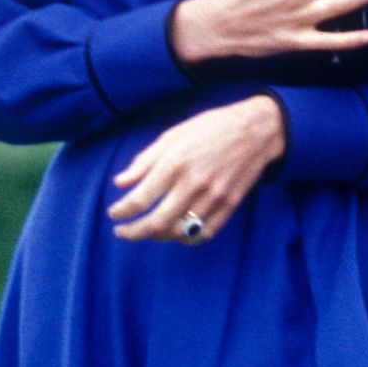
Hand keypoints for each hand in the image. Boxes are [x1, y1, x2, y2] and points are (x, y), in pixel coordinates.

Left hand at [108, 95, 285, 244]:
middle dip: (135, 232)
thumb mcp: (171, 135)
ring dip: (158, 236)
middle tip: (122, 233)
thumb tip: (120, 182)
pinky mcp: (230, 205)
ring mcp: (214, 196)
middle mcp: (193, 183)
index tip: (113, 214)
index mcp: (174, 162)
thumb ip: (144, 161)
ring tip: (147, 231)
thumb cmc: (207, 128)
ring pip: (180, 231)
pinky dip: (187, 238)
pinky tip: (175, 233)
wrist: (253, 130)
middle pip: (158, 222)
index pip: (141, 197)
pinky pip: (205, 232)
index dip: (123, 211)